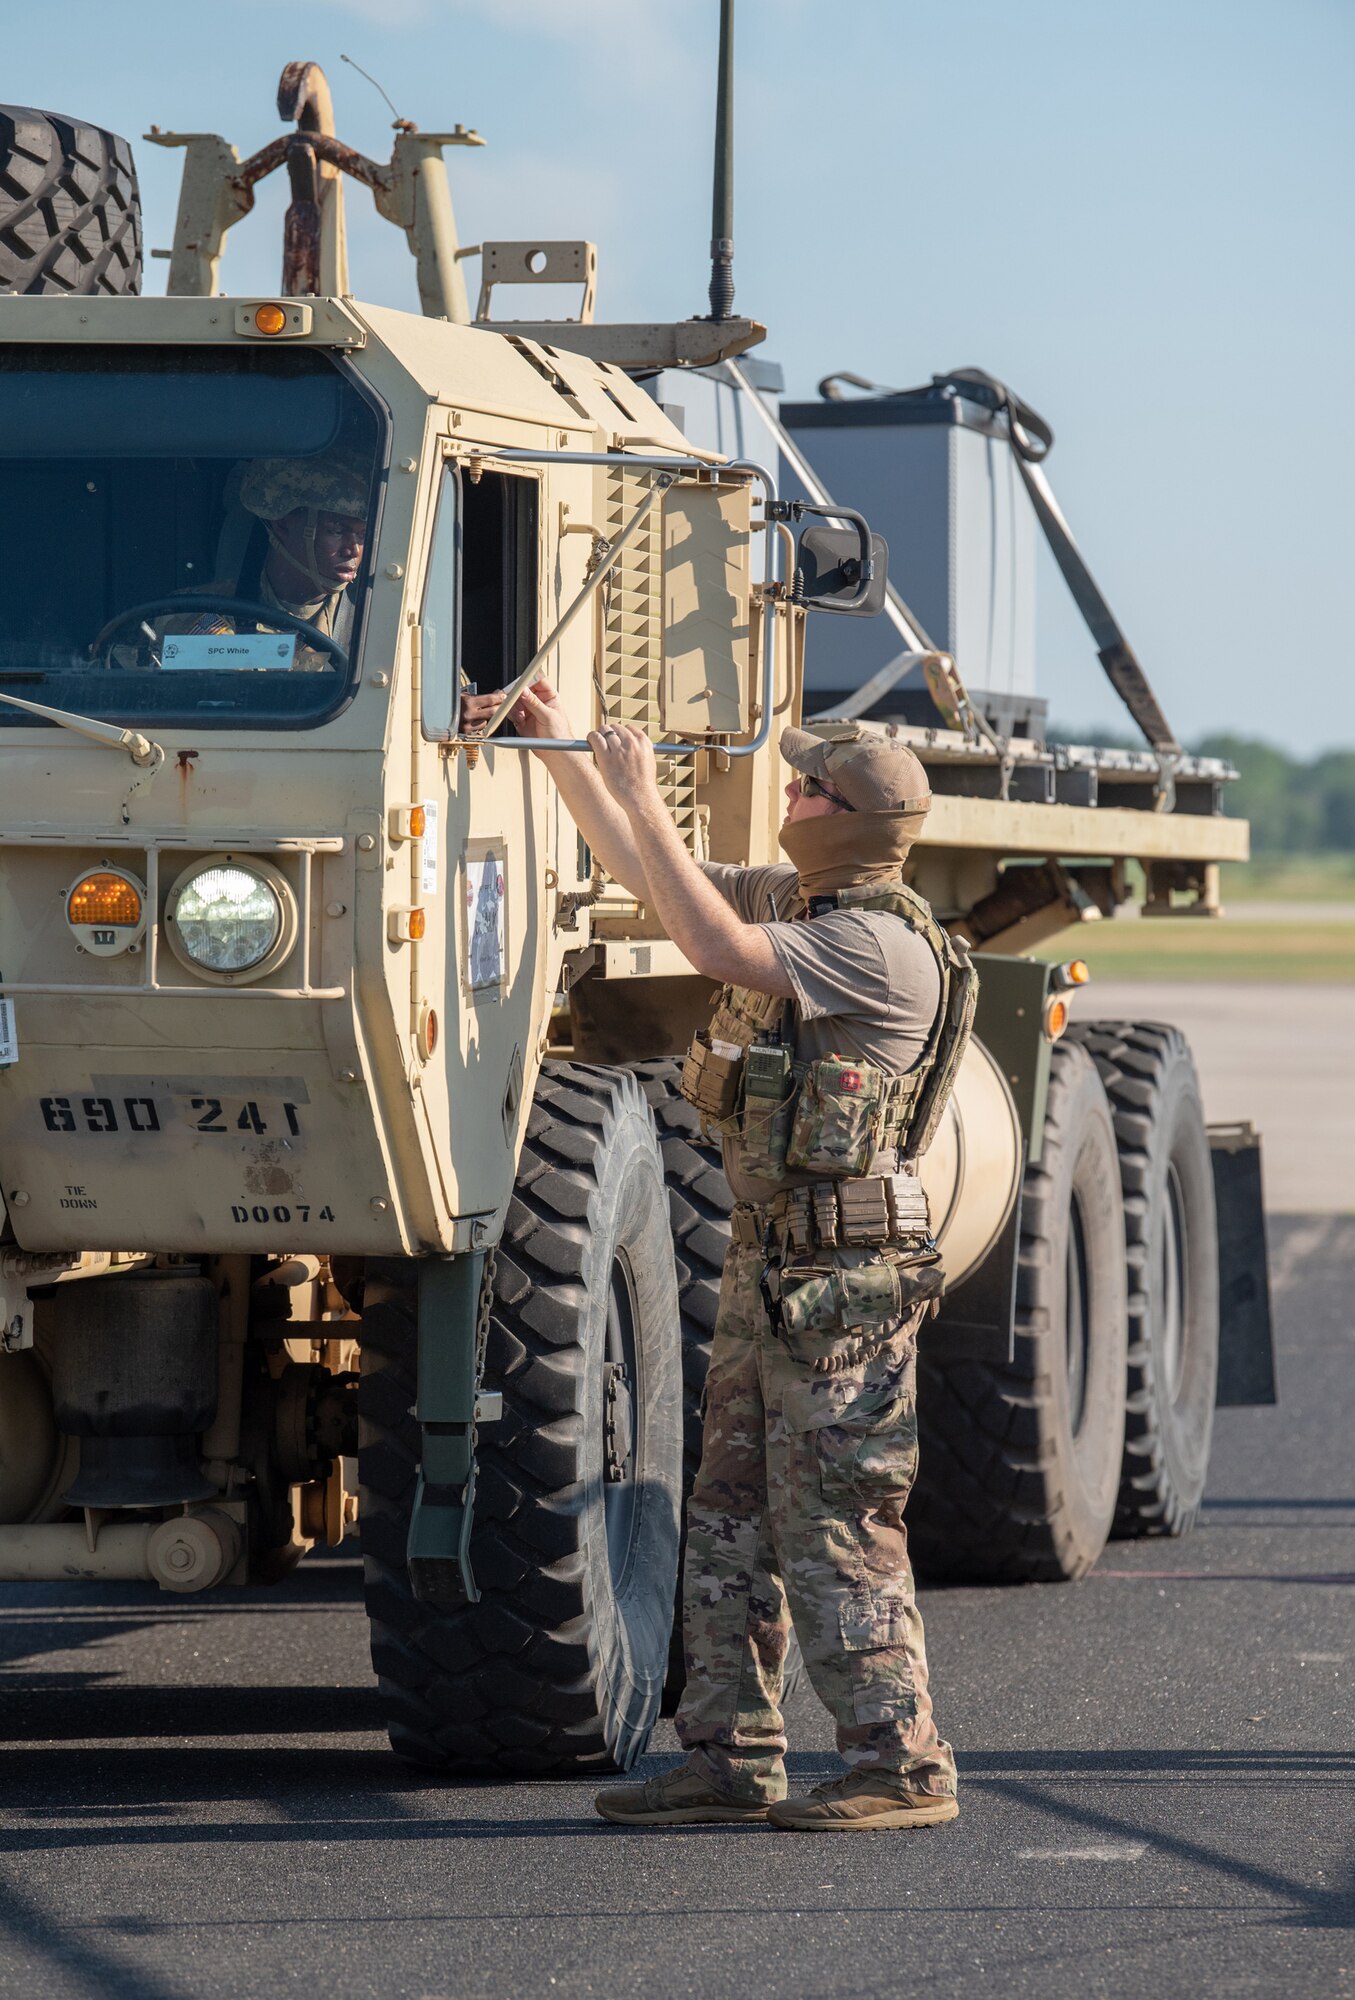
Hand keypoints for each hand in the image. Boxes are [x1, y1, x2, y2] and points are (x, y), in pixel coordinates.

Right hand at [458, 676, 573, 743]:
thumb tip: (523, 690)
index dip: (528, 680)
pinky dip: (512, 715)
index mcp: (549, 696)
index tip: (520, 683)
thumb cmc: (560, 735)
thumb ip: (534, 702)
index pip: (537, 681)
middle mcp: (538, 702)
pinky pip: (512, 713)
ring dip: (514, 706)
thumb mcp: (548, 716)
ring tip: (519, 713)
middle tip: (513, 698)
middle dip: (517, 695)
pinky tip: (518, 719)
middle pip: (523, 691)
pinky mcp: (522, 720)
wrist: (555, 754)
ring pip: (515, 702)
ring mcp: (529, 711)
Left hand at [589, 722, 658, 810]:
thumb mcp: (649, 761)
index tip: (616, 739)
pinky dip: (592, 737)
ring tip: (596, 740)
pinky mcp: (607, 759)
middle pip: (616, 727)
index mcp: (644, 743)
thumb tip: (631, 744)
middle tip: (605, 740)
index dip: (621, 733)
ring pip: (605, 731)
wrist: (641, 798)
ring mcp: (619, 751)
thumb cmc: (643, 784)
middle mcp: (632, 744)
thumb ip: (641, 750)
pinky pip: (596, 739)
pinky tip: (590, 740)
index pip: (629, 728)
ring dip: (600, 734)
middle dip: (609, 732)